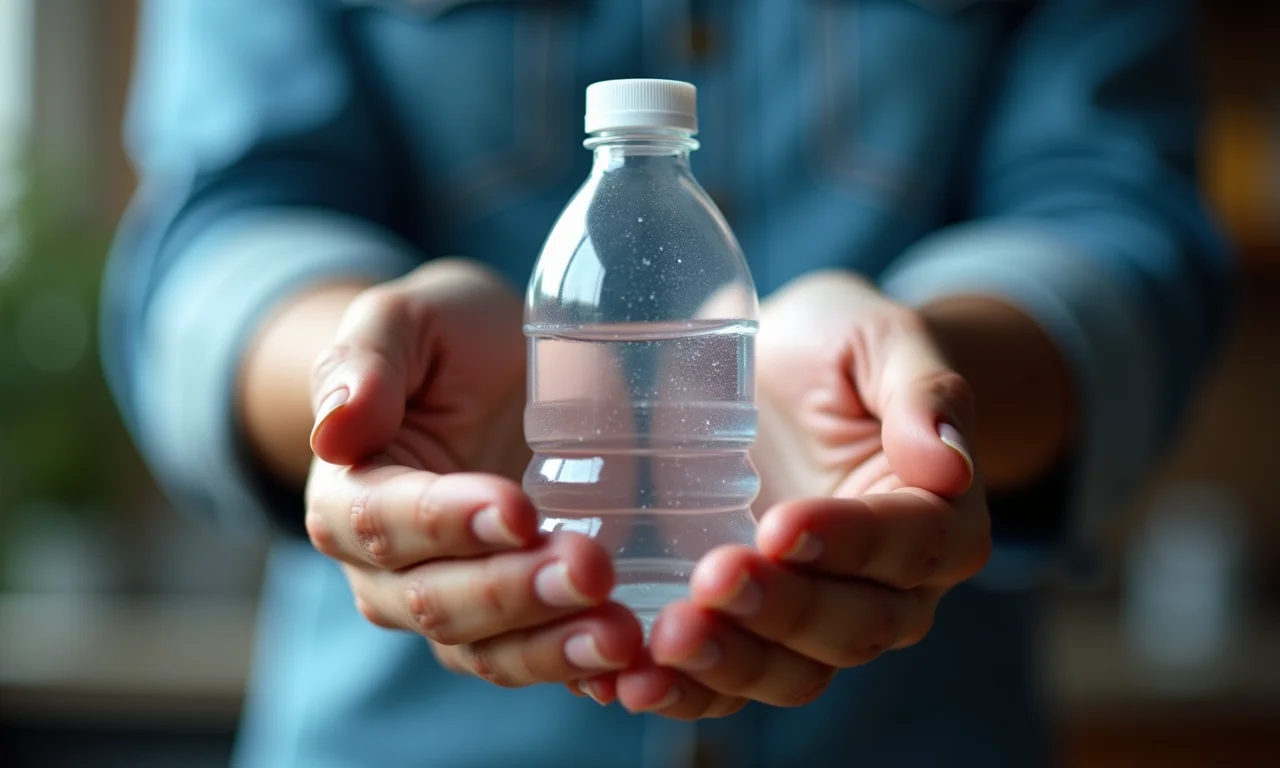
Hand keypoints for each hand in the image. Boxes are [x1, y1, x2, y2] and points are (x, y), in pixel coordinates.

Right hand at [303, 259, 642, 688]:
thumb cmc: (449, 337)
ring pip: (488, 651)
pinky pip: (539, 664)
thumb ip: (364, 360)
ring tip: (620, 635)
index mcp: (350, 494)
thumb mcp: (407, 319)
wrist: (500, 369)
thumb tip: (333, 429)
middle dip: (515, 592)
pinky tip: (632, 668)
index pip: (384, 523)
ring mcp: (454, 606)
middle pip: (437, 601)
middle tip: (591, 567)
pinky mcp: (518, 623)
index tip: (519, 508)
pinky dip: (582, 675)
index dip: (449, 522)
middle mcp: (389, 570)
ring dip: (553, 649)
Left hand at [591, 270, 991, 716]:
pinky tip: (633, 682)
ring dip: (732, 665)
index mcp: (940, 518)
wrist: (776, 367)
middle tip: (712, 578)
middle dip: (781, 611)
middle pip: (852, 625)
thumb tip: (951, 465)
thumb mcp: (881, 339)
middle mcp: (892, 588)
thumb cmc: (837, 344)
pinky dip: (687, 692)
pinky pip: (733, 683)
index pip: (908, 544)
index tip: (780, 526)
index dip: (847, 543)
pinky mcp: (755, 629)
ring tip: (666, 641)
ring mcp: (819, 618)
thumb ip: (924, 392)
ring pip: (795, 671)